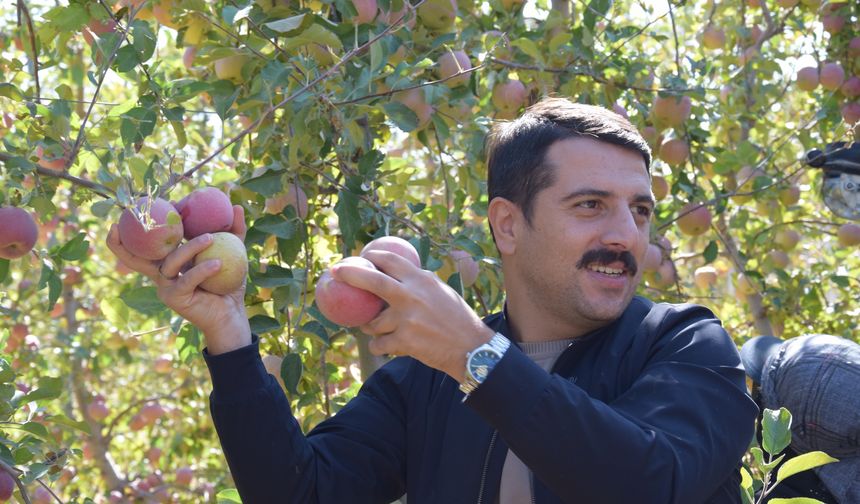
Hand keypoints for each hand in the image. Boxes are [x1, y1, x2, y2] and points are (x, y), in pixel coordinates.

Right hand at [105, 205, 251, 353]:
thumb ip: (234, 231)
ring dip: (190, 247)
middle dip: (121, 242)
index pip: (146, 244)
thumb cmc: (229, 284)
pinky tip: (218, 264)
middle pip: (134, 258)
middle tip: (122, 222)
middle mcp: (162, 273)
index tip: (135, 208)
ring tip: (211, 238)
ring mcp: (165, 286)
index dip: (135, 229)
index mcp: (170, 261)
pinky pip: (187, 279)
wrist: (232, 315)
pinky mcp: (175, 298)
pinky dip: (202, 270)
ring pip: (170, 262)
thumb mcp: (233, 253)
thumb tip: (235, 206)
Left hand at [332, 250, 493, 380]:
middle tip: (335, 271)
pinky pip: (379, 344)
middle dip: (350, 273)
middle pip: (372, 281)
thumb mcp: (441, 291)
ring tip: (375, 328)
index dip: (373, 256)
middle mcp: (412, 296)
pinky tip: (386, 346)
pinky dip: (379, 346)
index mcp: (421, 280)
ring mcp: (406, 320)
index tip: (360, 256)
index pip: (391, 260)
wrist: (471, 348)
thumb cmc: (457, 318)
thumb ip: (419, 282)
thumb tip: (397, 272)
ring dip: (370, 326)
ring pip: (373, 322)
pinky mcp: (404, 342)